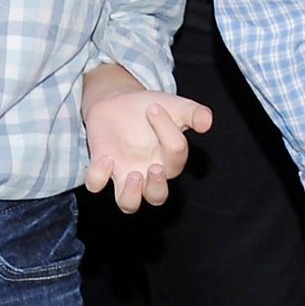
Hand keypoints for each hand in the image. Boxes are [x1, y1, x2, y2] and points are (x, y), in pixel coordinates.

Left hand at [80, 67, 212, 213]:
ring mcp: (123, 173)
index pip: (175, 155)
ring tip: (134, 175)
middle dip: (157, 187)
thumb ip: (193, 113)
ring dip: (131, 195)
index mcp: (169, 159)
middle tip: (154, 168)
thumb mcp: (174, 106)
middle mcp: (147, 173)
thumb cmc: (150, 108)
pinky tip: (105, 158)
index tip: (153, 107)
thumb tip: (208, 121)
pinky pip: (96, 183)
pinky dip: (98, 176)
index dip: (167, 130)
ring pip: (127, 204)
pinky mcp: (100, 167)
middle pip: (157, 198)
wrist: (118, 101)